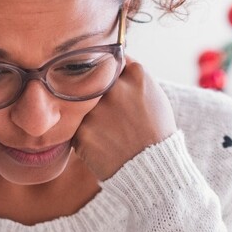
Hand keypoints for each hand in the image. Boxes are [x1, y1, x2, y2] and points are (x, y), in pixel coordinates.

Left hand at [71, 55, 176, 180]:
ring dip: (88, 115)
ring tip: (108, 132)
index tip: (109, 85)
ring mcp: (97, 110)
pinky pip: (75, 126)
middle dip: (94, 92)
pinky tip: (101, 143)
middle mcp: (115, 88)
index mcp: (136, 75)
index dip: (108, 74)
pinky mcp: (83, 132)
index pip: (111, 61)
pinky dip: (84, 134)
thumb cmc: (156, 133)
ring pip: (80, 103)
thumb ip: (131, 76)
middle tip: (109, 113)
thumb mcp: (154, 96)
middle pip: (93, 80)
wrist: (153, 170)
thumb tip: (111, 61)